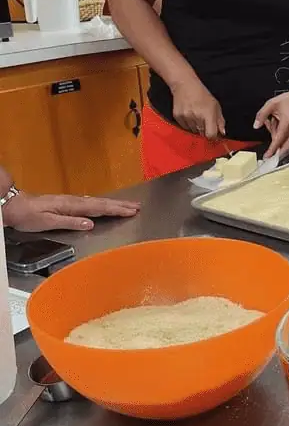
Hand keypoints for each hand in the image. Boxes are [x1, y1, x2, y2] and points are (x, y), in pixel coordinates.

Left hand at [3, 192, 139, 232]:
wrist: (13, 206)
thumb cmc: (28, 215)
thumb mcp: (47, 221)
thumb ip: (69, 222)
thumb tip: (89, 224)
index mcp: (71, 206)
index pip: (98, 207)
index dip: (116, 209)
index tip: (131, 210)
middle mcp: (73, 201)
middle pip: (101, 202)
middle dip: (120, 205)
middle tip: (137, 206)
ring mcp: (71, 201)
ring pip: (97, 202)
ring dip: (113, 204)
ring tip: (128, 206)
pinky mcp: (67, 204)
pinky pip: (90, 203)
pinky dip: (102, 205)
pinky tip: (105, 206)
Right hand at [171, 78, 224, 139]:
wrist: (185, 85)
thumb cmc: (202, 95)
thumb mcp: (216, 106)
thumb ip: (220, 121)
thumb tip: (222, 133)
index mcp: (208, 114)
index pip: (210, 135)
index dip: (213, 137)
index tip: (214, 135)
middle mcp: (196, 117)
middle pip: (202, 134)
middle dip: (205, 130)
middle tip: (205, 121)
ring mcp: (186, 117)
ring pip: (193, 131)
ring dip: (196, 127)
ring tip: (196, 116)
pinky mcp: (177, 117)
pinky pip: (184, 127)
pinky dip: (188, 124)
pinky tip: (190, 115)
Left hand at [254, 89, 288, 158]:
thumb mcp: (271, 104)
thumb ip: (261, 115)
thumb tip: (256, 125)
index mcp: (287, 124)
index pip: (277, 141)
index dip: (271, 150)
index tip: (267, 157)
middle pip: (285, 148)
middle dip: (276, 152)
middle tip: (269, 155)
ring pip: (284, 142)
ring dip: (276, 137)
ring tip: (273, 121)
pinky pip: (287, 138)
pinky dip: (281, 134)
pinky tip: (278, 123)